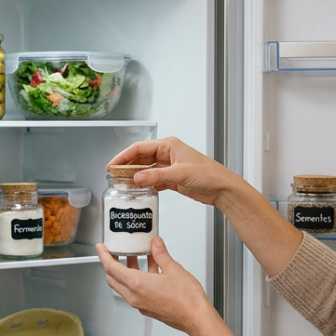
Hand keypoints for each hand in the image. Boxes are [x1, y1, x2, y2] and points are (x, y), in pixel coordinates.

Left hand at [97, 237, 216, 334]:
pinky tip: (149, 270)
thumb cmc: (187, 299)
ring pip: (123, 286)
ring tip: (134, 256)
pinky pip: (134, 292)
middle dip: (111, 264)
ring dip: (124, 271)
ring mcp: (140, 304)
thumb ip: (161, 254)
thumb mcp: (174, 269)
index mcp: (138, 284)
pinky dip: (135, 279)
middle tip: (114, 252)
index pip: (112, 268)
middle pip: (113, 279)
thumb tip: (155, 244)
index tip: (101, 248)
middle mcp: (135, 296)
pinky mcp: (147, 308)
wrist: (196, 318)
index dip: (104, 256)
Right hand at [107, 137, 238, 206]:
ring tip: (123, 184)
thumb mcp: (180, 174)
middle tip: (114, 176)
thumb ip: (156, 176)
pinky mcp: (172, 178)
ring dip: (135, 176)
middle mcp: (168, 154)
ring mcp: (169, 166)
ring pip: (146, 169)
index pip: (139, 148)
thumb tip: (137, 178)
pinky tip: (138, 189)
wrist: (222, 188)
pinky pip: (153, 179)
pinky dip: (145, 184)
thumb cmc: (209, 174)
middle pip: (140, 158)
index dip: (124, 156)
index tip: (112, 165)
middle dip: (127, 166)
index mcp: (169, 145)